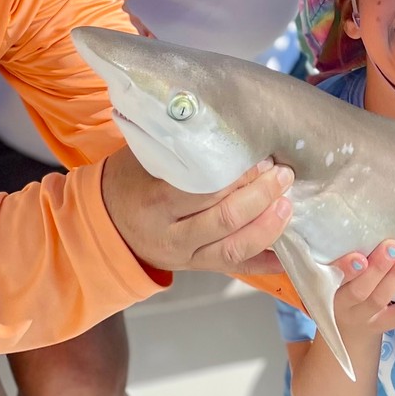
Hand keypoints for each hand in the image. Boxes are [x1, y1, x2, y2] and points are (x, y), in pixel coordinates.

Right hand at [101, 144, 291, 274]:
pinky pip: (235, 269)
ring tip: (288, 204)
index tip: (260, 158)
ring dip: (268, 228)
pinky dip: (266, 263)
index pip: (203, 190)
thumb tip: (228, 126)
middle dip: (260, 197)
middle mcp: (171, 235)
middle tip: (282, 174)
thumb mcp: (146, 157)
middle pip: (223, 220)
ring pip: (233, 249)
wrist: (105, 225)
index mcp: (156, 201)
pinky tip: (289, 253)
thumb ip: (182, 147)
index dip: (238, 176)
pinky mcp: (197, 268)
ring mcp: (185, 257)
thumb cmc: (131, 180)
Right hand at [332, 239, 394, 339]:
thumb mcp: (332, 274)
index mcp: (328, 289)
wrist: (346, 328)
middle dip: (378, 268)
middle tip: (393, 246)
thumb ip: (339, 253)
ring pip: (381, 299)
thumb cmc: (340, 287)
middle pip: (360, 291)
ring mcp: (366, 318)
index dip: (346, 270)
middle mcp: (345, 306)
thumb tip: (359, 216)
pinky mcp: (384, 325)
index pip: (334, 279)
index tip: (360, 257)